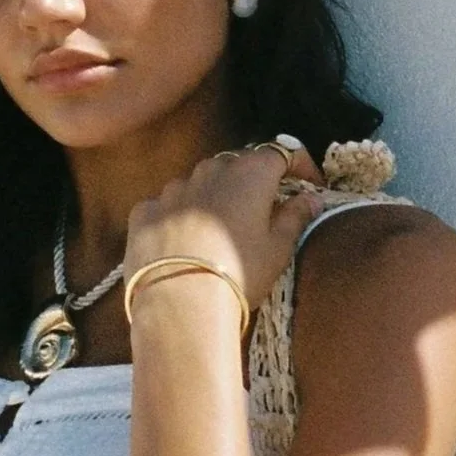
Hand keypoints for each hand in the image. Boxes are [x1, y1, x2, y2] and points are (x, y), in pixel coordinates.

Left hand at [124, 139, 325, 318]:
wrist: (180, 303)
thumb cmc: (240, 273)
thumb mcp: (278, 249)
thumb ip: (295, 217)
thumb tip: (311, 198)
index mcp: (249, 174)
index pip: (280, 151)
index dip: (299, 165)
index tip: (310, 186)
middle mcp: (209, 171)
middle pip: (237, 164)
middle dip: (254, 181)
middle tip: (265, 209)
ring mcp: (172, 189)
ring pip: (199, 182)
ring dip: (214, 197)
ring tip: (220, 230)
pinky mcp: (144, 211)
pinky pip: (167, 205)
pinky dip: (179, 215)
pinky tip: (183, 241)